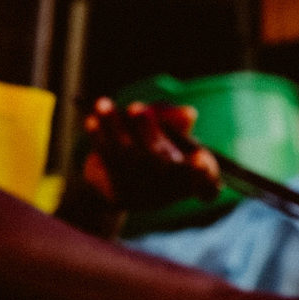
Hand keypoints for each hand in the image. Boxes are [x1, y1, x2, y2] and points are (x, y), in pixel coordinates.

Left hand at [79, 100, 221, 213]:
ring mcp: (144, 195)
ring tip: (103, 103)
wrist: (111, 185)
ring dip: (115, 127)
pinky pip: (109, 161)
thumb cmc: (149, 149)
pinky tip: (91, 120)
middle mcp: (170, 190)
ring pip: (130, 157)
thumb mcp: (167, 133)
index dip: (205, 172)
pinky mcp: (119, 193)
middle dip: (147, 130)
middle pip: (162, 162)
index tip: (201, 159)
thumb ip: (176, 121)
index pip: (206, 182)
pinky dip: (99, 138)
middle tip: (136, 106)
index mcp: (191, 178)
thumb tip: (189, 114)